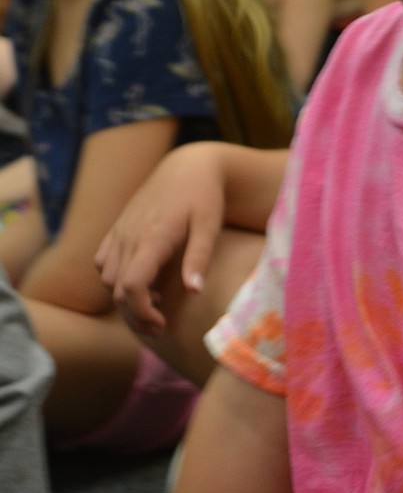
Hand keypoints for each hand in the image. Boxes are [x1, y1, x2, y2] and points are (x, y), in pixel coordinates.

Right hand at [95, 143, 226, 336]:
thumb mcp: (209, 225)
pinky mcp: (117, 228)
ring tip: (155, 302)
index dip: (141, 312)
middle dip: (135, 315)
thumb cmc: (204, 196)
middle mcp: (130, 235)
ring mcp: (120, 231)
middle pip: (116, 290)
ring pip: (107, 278)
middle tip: (161, 326)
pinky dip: (114, 279)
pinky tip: (141, 280)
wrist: (188, 166)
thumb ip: (199, 257)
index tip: (162, 324)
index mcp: (153, 237)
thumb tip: (194, 292)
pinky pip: (102, 261)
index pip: (131, 286)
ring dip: (124, 298)